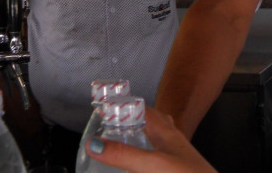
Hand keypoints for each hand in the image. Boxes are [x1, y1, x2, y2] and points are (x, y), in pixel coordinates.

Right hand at [86, 106, 215, 172]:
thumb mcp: (153, 164)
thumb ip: (124, 155)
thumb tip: (95, 144)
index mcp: (165, 132)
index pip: (141, 108)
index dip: (123, 104)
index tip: (104, 104)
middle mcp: (171, 140)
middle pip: (149, 121)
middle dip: (130, 119)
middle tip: (110, 121)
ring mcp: (175, 155)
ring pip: (154, 138)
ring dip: (138, 135)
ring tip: (122, 139)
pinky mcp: (175, 168)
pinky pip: (157, 155)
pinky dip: (145, 154)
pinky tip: (142, 164)